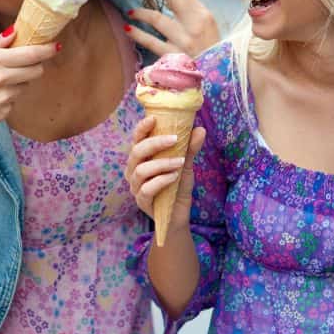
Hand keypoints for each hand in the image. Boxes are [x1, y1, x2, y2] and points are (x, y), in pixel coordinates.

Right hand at [0, 29, 58, 136]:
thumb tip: (14, 31)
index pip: (30, 54)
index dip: (46, 50)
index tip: (56, 46)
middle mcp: (1, 78)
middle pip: (36, 70)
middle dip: (34, 65)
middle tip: (22, 64)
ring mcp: (4, 97)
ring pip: (27, 85)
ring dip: (19, 81)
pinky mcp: (5, 111)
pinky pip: (16, 99)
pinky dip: (9, 95)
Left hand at [126, 0, 220, 57]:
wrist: (218, 77)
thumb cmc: (210, 49)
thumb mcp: (206, 26)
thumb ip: (189, 11)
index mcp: (203, 16)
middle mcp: (194, 26)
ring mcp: (182, 41)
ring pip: (158, 20)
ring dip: (142, 13)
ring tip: (131, 11)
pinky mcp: (173, 56)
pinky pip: (151, 43)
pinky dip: (139, 35)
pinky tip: (128, 29)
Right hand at [126, 115, 206, 231]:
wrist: (178, 215)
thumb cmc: (177, 187)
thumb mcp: (185, 165)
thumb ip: (189, 148)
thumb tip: (200, 129)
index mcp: (141, 157)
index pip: (136, 139)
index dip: (142, 128)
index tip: (154, 118)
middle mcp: (133, 169)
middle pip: (136, 152)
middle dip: (155, 143)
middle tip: (175, 139)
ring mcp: (135, 186)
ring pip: (141, 170)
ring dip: (162, 163)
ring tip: (180, 162)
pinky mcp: (141, 201)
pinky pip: (146, 189)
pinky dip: (161, 180)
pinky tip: (174, 177)